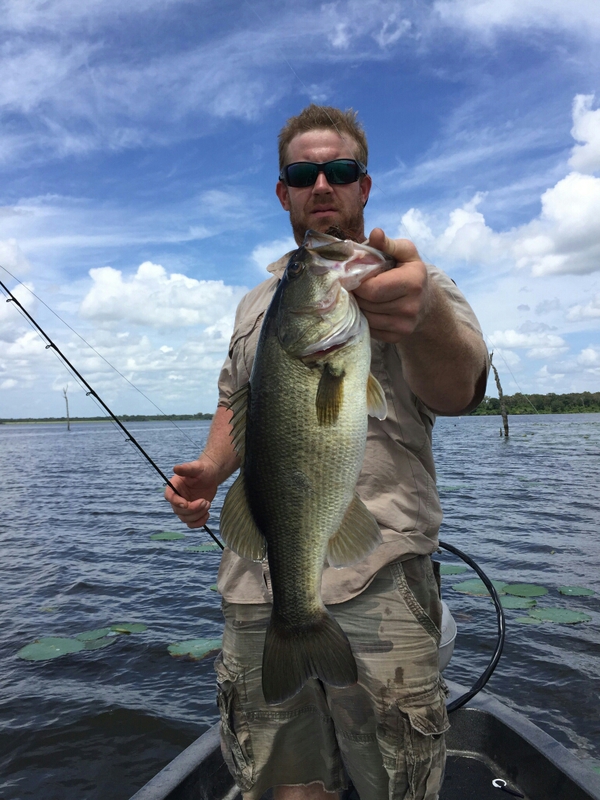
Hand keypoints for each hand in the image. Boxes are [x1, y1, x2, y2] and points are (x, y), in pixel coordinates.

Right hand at [164, 458, 218, 528]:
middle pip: (178, 510)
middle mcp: (177, 498)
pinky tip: (207, 514)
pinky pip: (191, 524)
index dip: (176, 502)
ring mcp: (184, 507)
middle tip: (205, 501)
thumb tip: (175, 468)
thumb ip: (186, 468)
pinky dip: (199, 522)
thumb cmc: (203, 470)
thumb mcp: (196, 467)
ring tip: (208, 504)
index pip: (169, 496)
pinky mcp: (192, 512)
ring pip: (185, 519)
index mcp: (174, 486)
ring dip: (197, 515)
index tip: (186, 504)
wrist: (211, 476)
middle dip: (192, 509)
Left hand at [353, 228, 432, 342]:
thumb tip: (375, 232)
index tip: (353, 274)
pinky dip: (364, 318)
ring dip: (359, 306)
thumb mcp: (404, 253)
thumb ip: (388, 244)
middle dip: (356, 293)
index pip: (372, 288)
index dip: (357, 282)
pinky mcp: (396, 338)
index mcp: (412, 282)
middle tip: (354, 284)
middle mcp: (411, 307)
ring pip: (366, 317)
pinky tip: (369, 308)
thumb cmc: (409, 271)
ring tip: (362, 295)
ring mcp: (404, 326)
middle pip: (367, 303)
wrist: (426, 301)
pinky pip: (369, 329)